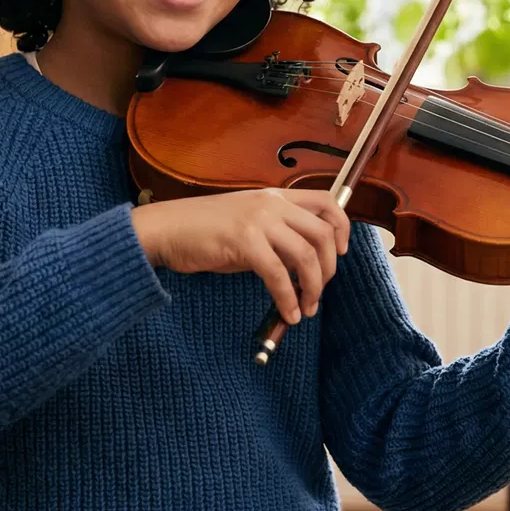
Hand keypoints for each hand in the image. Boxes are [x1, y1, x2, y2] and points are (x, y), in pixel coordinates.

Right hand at [130, 188, 350, 324]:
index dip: (342, 227)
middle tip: (319, 292)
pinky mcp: (244, 242)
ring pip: (306, 256)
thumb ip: (276, 238)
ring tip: (306, 308)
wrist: (167, 229)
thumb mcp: (248, 226)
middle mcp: (272, 204)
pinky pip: (278, 275)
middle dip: (329, 268)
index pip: (326, 202)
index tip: (341, 252)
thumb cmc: (204, 231)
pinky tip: (288, 313)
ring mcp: (258, 221)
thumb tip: (301, 267)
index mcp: (275, 197)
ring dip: (312, 288)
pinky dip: (287, 298)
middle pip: (323, 233)